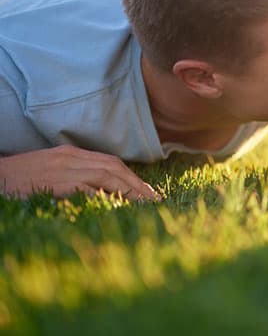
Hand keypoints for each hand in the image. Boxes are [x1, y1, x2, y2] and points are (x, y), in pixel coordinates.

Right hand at [0, 145, 160, 200]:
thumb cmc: (21, 178)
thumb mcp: (52, 171)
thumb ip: (76, 176)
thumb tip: (103, 191)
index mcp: (72, 153)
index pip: (111, 162)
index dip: (132, 177)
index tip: (147, 192)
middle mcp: (72, 157)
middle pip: (114, 167)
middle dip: (137, 183)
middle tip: (155, 199)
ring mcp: (64, 168)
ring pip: (106, 175)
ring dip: (129, 189)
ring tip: (145, 203)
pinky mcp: (56, 182)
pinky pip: (87, 187)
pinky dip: (105, 195)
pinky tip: (119, 205)